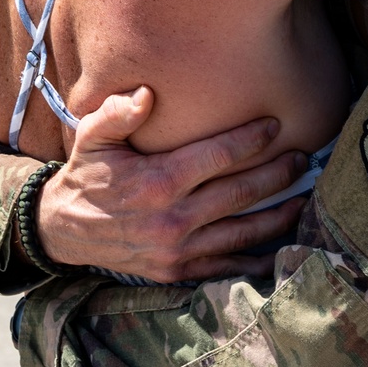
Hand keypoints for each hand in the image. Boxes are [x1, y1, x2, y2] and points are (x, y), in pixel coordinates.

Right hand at [36, 88, 308, 281]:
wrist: (63, 230)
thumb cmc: (86, 175)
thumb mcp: (90, 137)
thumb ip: (116, 113)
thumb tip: (147, 94)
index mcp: (157, 181)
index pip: (218, 156)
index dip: (251, 139)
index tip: (275, 125)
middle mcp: (172, 218)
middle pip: (241, 193)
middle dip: (278, 174)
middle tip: (303, 158)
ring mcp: (177, 250)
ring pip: (243, 232)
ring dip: (279, 215)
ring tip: (304, 197)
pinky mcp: (178, 271)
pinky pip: (226, 266)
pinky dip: (257, 258)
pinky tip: (280, 244)